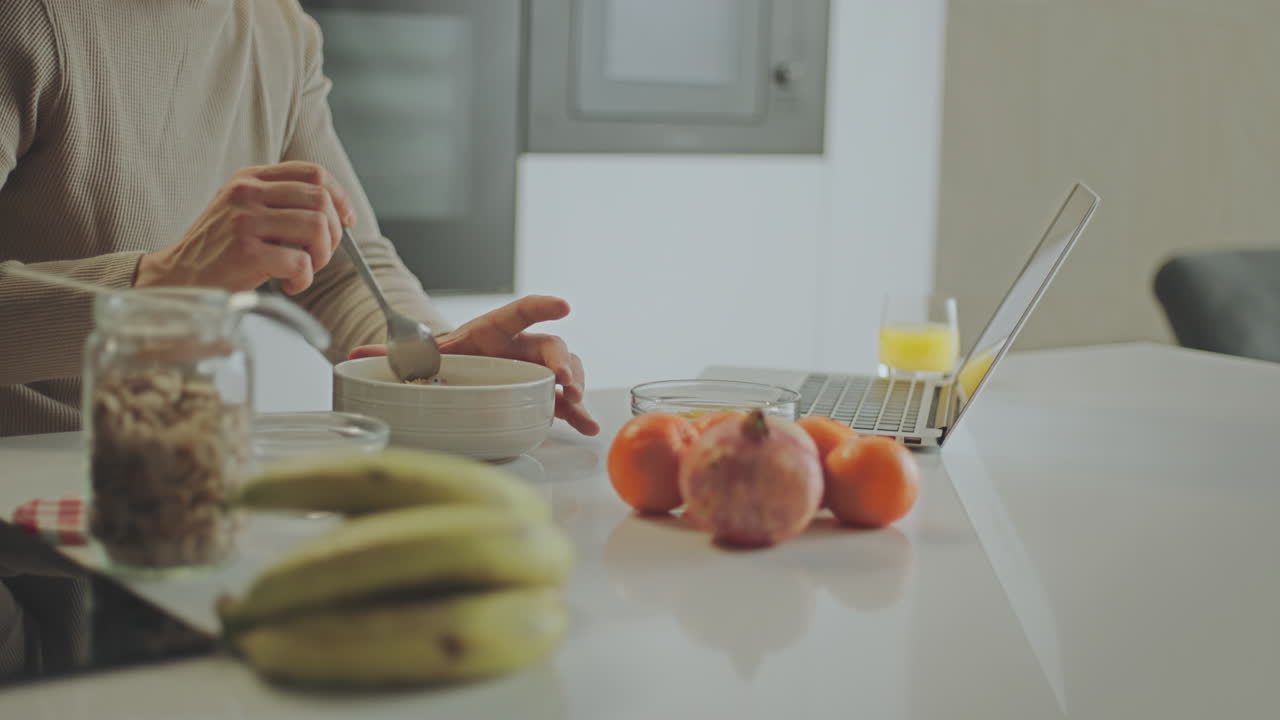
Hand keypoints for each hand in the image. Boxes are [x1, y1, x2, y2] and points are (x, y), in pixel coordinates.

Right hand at [137, 162, 355, 294]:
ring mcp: (245, 220)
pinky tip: (287, 284)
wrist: (178, 278)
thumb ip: (281, 202)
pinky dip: (303, 279)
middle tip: (318, 255)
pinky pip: (301, 262)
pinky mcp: (247, 252)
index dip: (339, 197)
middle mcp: (247, 193)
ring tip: (302, 269)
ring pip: (317, 227)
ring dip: (320, 257)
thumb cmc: (219, 250)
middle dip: (333, 234)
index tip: (346, 220)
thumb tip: (338, 212)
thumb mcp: (244, 211)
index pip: (313, 172)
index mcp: (250, 179)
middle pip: (321, 201)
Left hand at [350, 296, 598, 435]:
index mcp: (490, 331)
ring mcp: (531, 370)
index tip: (563, 305)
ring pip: (563, 370)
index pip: (518, 312)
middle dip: (561, 363)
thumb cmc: (445, 360)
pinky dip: (575, 412)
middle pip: (549, 346)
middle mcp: (517, 347)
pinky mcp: (538, 393)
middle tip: (563, 384)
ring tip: (576, 407)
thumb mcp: (422, 356)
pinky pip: (562, 401)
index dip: (540, 306)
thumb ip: (395, 355)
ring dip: (574, 387)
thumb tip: (356, 355)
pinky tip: (586, 426)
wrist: (455, 373)